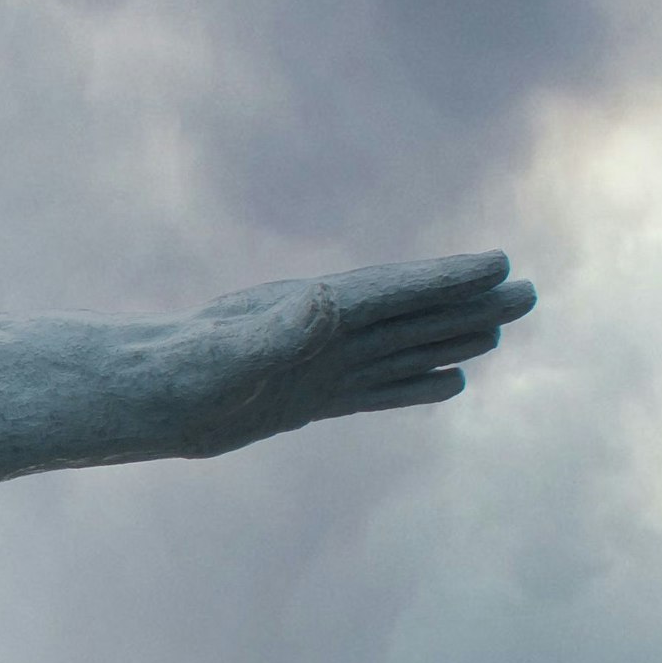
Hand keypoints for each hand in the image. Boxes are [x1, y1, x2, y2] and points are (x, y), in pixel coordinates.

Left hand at [179, 249, 537, 453]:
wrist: (132, 398)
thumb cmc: (169, 377)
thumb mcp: (220, 358)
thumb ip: (274, 334)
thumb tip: (327, 302)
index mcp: (306, 314)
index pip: (391, 293)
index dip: (444, 280)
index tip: (498, 264)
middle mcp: (318, 332)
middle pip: (409, 314)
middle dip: (467, 303)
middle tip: (529, 291)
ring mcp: (315, 364)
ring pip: (401, 347)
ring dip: (451, 337)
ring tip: (503, 328)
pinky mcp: (306, 396)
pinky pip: (376, 387)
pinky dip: (416, 383)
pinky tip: (450, 383)